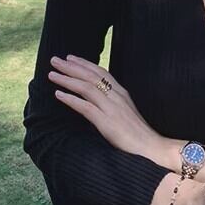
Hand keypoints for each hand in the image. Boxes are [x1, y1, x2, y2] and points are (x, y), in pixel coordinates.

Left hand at [47, 54, 163, 160]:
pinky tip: (58, 95)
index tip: (70, 58)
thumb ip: (113, 104)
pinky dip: (71, 99)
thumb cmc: (138, 133)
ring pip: (87, 87)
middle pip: (91, 76)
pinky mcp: (107, 122)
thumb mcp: (125, 113)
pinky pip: (86, 107)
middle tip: (54, 60)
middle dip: (71, 67)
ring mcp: (112, 108)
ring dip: (67, 79)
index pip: (101, 73)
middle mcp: (117, 96)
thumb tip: (96, 102)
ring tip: (52, 74)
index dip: (85, 64)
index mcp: (122, 93)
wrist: (151, 146)